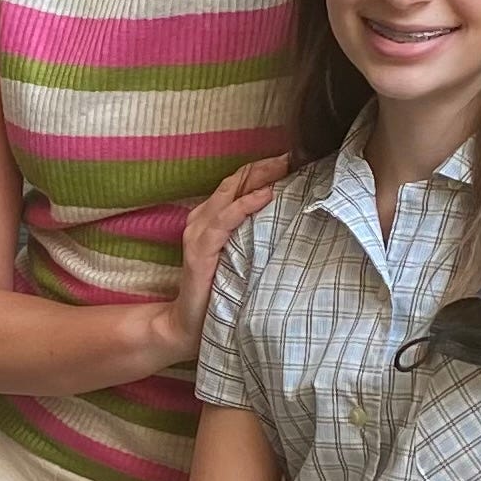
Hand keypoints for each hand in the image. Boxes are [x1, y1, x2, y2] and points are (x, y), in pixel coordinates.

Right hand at [142, 155, 287, 369]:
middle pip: (235, 183)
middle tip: (292, 155)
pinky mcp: (200, 251)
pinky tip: (266, 195)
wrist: (187, 325)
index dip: (262, 169)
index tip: (293, 159)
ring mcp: (198, 234)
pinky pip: (225, 220)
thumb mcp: (239, 258)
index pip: (238, 185)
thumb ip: (252, 238)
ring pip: (230, 194)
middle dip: (264, 167)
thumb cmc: (218, 294)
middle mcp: (201, 220)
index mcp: (210, 219)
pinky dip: (246, 205)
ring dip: (258, 178)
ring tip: (283, 166)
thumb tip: (287, 221)